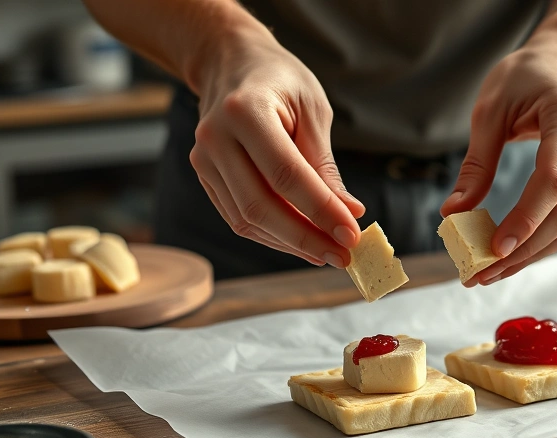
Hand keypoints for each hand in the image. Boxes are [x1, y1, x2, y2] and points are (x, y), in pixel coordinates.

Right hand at [190, 26, 364, 267]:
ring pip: (247, 220)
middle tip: (343, 256)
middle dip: (306, 237)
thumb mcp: (313, 110)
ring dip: (291, 243)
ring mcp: (203, 159)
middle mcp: (215, 137)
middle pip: (261, 205)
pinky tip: (303, 242)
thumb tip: (348, 214)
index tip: (352, 235)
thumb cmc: (281, 81)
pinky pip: (239, 218)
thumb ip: (324, 165)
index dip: (320, 210)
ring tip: (328, 253)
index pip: (285, 174)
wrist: (231, 62)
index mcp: (245, 111)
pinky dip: (273, 236)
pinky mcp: (205, 176)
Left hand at [440, 40, 556, 284]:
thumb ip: (475, 163)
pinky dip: (542, 244)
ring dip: (533, 255)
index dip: (527, 219)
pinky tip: (512, 256)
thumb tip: (453, 212)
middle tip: (481, 273)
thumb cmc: (525, 78)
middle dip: (524, 250)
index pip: (553, 180)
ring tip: (491, 272)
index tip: (495, 248)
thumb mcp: (489, 109)